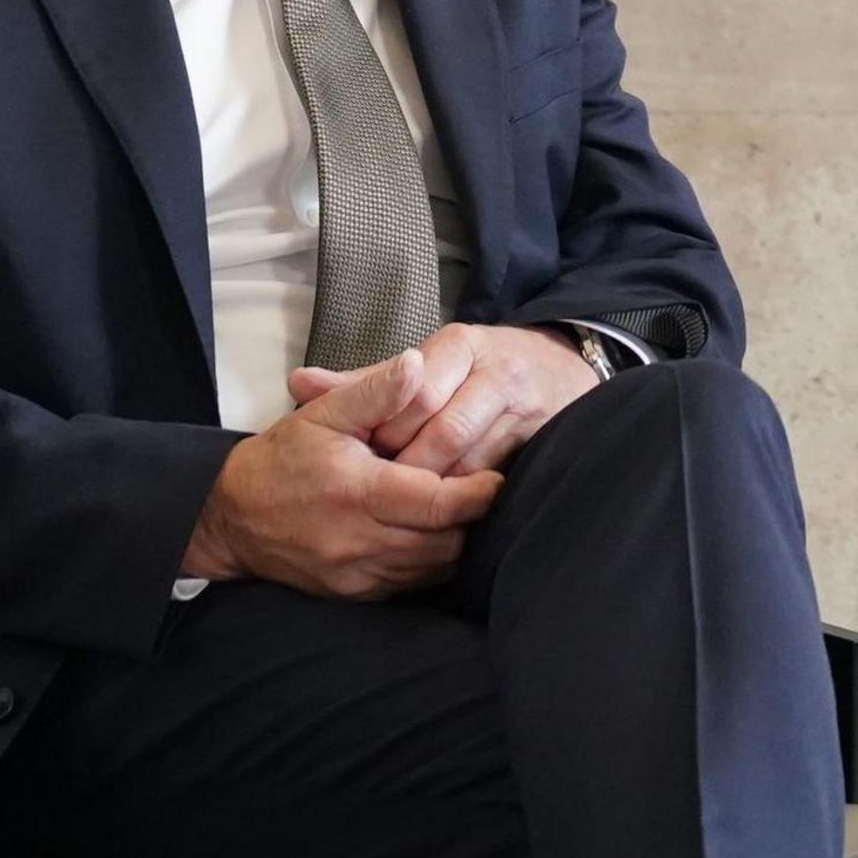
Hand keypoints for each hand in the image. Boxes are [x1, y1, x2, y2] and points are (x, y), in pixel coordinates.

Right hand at [183, 349, 505, 598]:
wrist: (229, 517)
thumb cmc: (282, 459)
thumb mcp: (323, 414)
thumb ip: (375, 392)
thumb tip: (418, 363)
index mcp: (359, 492)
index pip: (440, 503)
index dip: (479, 493)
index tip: (496, 477)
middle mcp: (360, 540)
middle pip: (446, 541)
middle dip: (471, 519)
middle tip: (479, 492)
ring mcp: (356, 572)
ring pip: (433, 567)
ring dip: (453, 541)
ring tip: (457, 512)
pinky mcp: (353, 593)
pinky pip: (409, 585)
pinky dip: (427, 563)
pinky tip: (428, 536)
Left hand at [288, 322, 600, 477]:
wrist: (558, 368)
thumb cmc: (475, 370)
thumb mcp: (425, 363)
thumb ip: (365, 381)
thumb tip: (298, 382)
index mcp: (460, 346)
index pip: (416, 394)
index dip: (389, 431)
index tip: (368, 456)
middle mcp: (497, 372)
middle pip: (447, 431)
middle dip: (412, 467)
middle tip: (384, 493)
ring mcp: (526, 408)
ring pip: (474, 462)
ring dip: (440, 490)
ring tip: (409, 508)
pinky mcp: (544, 438)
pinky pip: (500, 479)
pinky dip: (469, 499)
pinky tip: (446, 512)